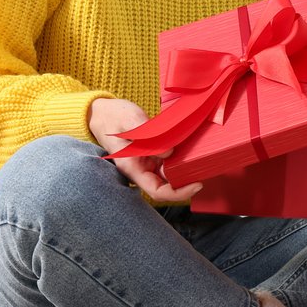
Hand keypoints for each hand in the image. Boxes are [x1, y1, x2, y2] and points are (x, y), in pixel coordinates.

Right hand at [88, 97, 203, 204]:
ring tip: (201, 159)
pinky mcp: (152, 154)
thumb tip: (169, 152)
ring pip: (169, 175)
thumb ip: (148, 136)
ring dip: (185, 171)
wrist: (101, 113)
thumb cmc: (112, 116)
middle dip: (186, 182)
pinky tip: (191, 150)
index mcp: (131, 167)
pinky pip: (168, 162)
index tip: (197, 184)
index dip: (178, 193)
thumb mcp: (129, 120)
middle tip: (204, 169)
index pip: (157, 191)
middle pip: (167, 186)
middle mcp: (140, 169)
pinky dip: (181, 159)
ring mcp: (146, 163)